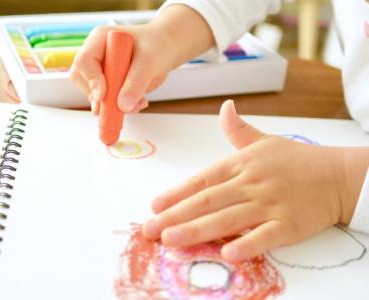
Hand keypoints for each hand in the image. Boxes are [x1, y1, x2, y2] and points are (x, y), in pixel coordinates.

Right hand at [69, 5, 214, 114]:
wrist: (166, 50)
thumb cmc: (157, 46)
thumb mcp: (149, 61)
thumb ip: (136, 82)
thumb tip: (123, 106)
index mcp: (100, 41)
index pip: (84, 62)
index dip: (91, 81)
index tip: (104, 96)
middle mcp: (96, 57)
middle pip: (83, 81)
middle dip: (101, 98)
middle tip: (119, 107)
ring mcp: (102, 73)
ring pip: (96, 96)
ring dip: (115, 106)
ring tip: (139, 102)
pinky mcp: (110, 87)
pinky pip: (109, 103)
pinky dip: (123, 108)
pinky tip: (139, 102)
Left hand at [142, 100, 362, 261]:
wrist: (338, 175)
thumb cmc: (297, 160)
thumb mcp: (264, 141)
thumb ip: (238, 129)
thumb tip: (224, 107)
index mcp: (242, 164)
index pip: (203, 179)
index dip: (177, 193)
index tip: (155, 206)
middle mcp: (251, 183)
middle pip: (208, 201)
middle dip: (175, 216)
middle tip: (150, 229)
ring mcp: (270, 204)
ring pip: (228, 219)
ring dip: (197, 230)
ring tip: (171, 240)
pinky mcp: (290, 225)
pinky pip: (265, 236)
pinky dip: (247, 244)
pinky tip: (226, 254)